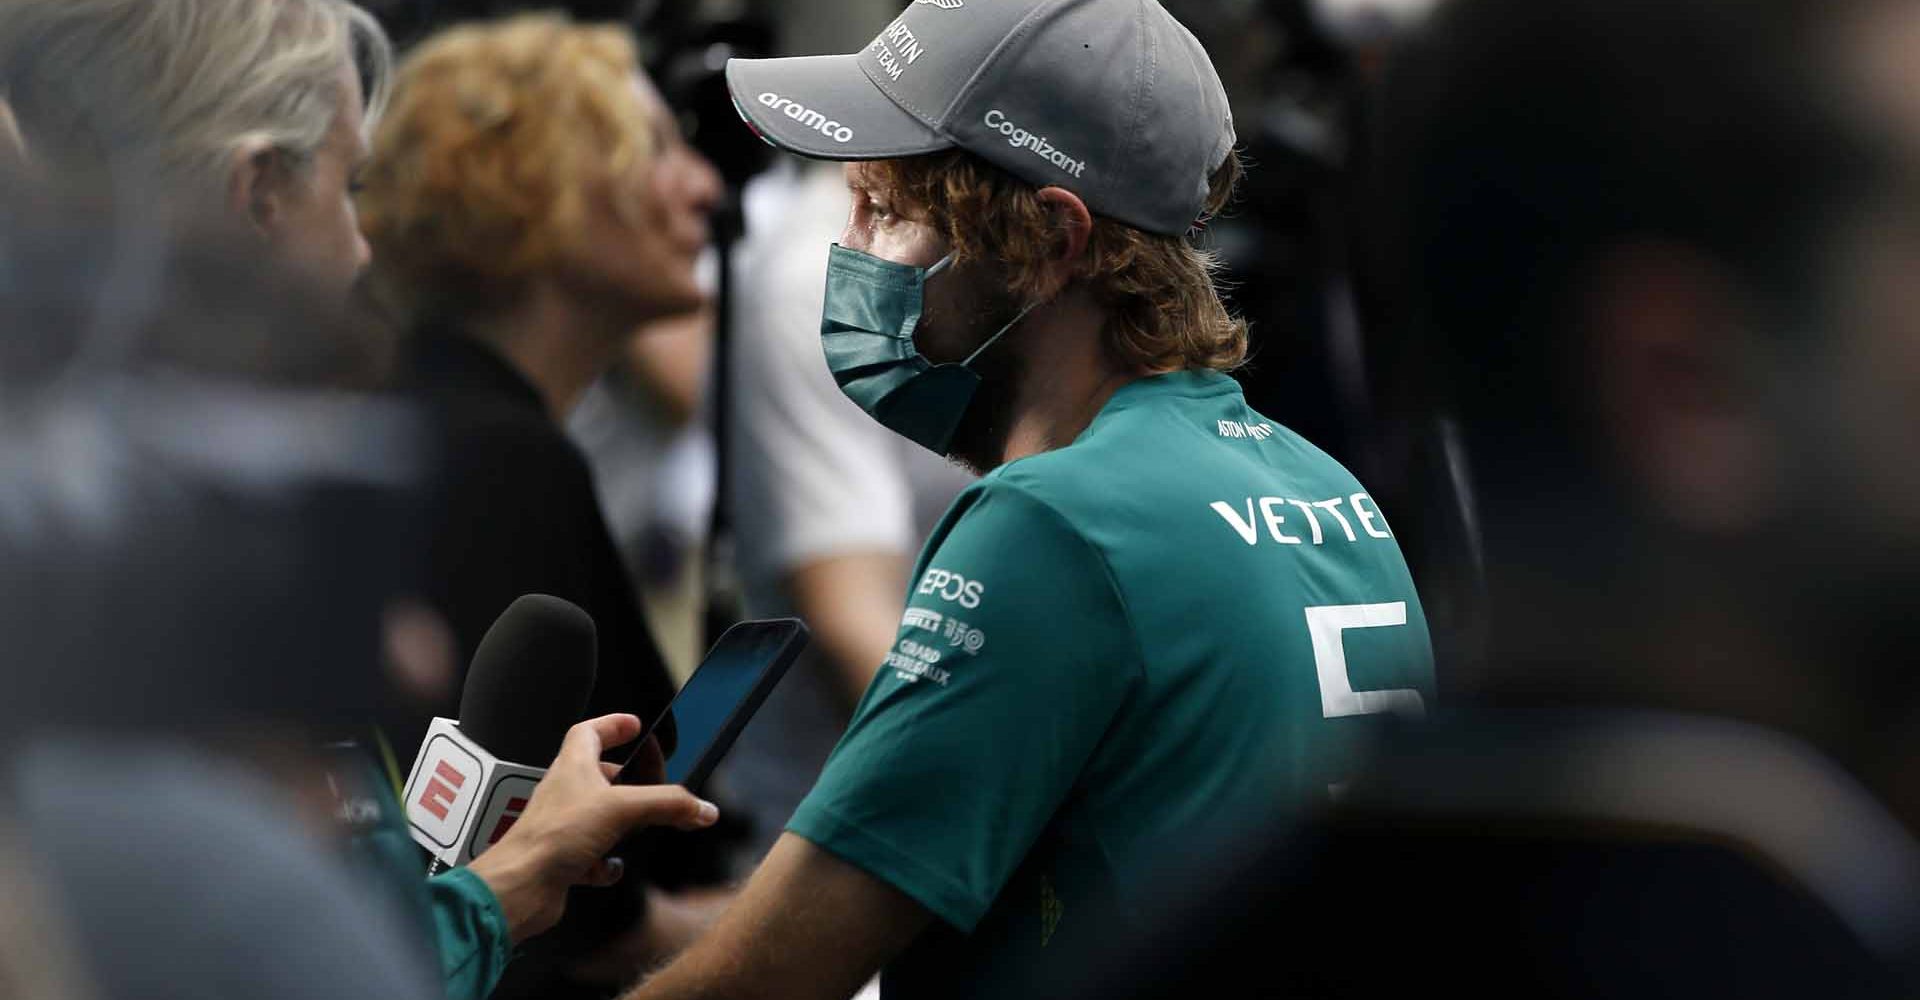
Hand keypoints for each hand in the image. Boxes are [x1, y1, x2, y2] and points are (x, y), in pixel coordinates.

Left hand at [466, 713, 717, 942]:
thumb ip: (667, 804)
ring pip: (596, 816)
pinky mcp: (563, 859)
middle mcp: (565, 793)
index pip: (590, 732)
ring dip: (620, 823)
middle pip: (597, 774)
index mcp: (573, 766)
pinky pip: (590, 856)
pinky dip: (606, 862)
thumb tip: (701, 806)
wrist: (521, 886)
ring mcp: (563, 827)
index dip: (612, 724)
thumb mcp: (621, 808)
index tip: (634, 725)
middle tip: (650, 782)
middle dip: (626, 778)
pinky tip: (612, 868)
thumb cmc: (552, 838)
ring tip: (640, 827)